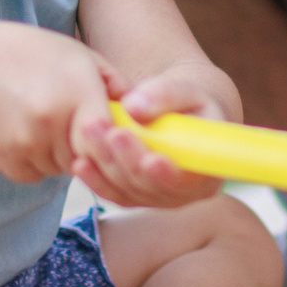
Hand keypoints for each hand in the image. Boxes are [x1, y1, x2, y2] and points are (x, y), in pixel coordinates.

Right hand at [0, 26, 118, 184]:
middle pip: (87, 158)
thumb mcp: (80, 55)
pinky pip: (32, 175)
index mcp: (76, 93)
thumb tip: (141, 112)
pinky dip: (34, 162)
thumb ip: (114, 84)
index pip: (109, 137)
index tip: (111, 137)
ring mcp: (24, 143)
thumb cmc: (32, 54)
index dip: (113, 142)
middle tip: (75, 125)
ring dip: (59, 155)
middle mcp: (51, 122)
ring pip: (59, 169)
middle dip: (87, 149)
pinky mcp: (3, 159)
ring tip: (46, 122)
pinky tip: (25, 132)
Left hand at [68, 63, 227, 209]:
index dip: (167, 174)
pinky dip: (94, 178)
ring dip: (104, 162)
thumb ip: (165, 94)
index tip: (149, 157)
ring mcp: (155, 197)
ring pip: (126, 188)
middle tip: (106, 130)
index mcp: (207, 172)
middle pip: (149, 185)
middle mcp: (183, 193)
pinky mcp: (132, 196)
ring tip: (89, 131)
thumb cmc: (189, 101)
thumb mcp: (187, 89)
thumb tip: (134, 107)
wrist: (179, 112)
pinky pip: (111, 192)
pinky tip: (79, 162)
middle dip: (125, 158)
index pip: (186, 180)